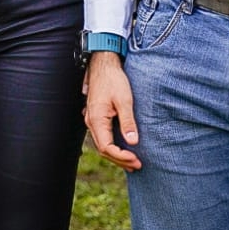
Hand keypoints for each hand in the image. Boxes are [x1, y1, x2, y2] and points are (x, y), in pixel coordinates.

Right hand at [83, 53, 141, 169]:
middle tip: (137, 165)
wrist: (103, 64)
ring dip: (116, 155)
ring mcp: (92, 119)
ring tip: (132, 162)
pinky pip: (102, 137)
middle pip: (103, 149)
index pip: (106, 147)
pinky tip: (123, 148)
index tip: (136, 159)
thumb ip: (128, 122)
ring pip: (102, 144)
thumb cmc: (114, 80)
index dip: (121, 156)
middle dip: (120, 159)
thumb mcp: (124, 100)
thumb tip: (133, 142)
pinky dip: (113, 146)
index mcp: (97, 119)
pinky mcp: (96, 116)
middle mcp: (91, 121)